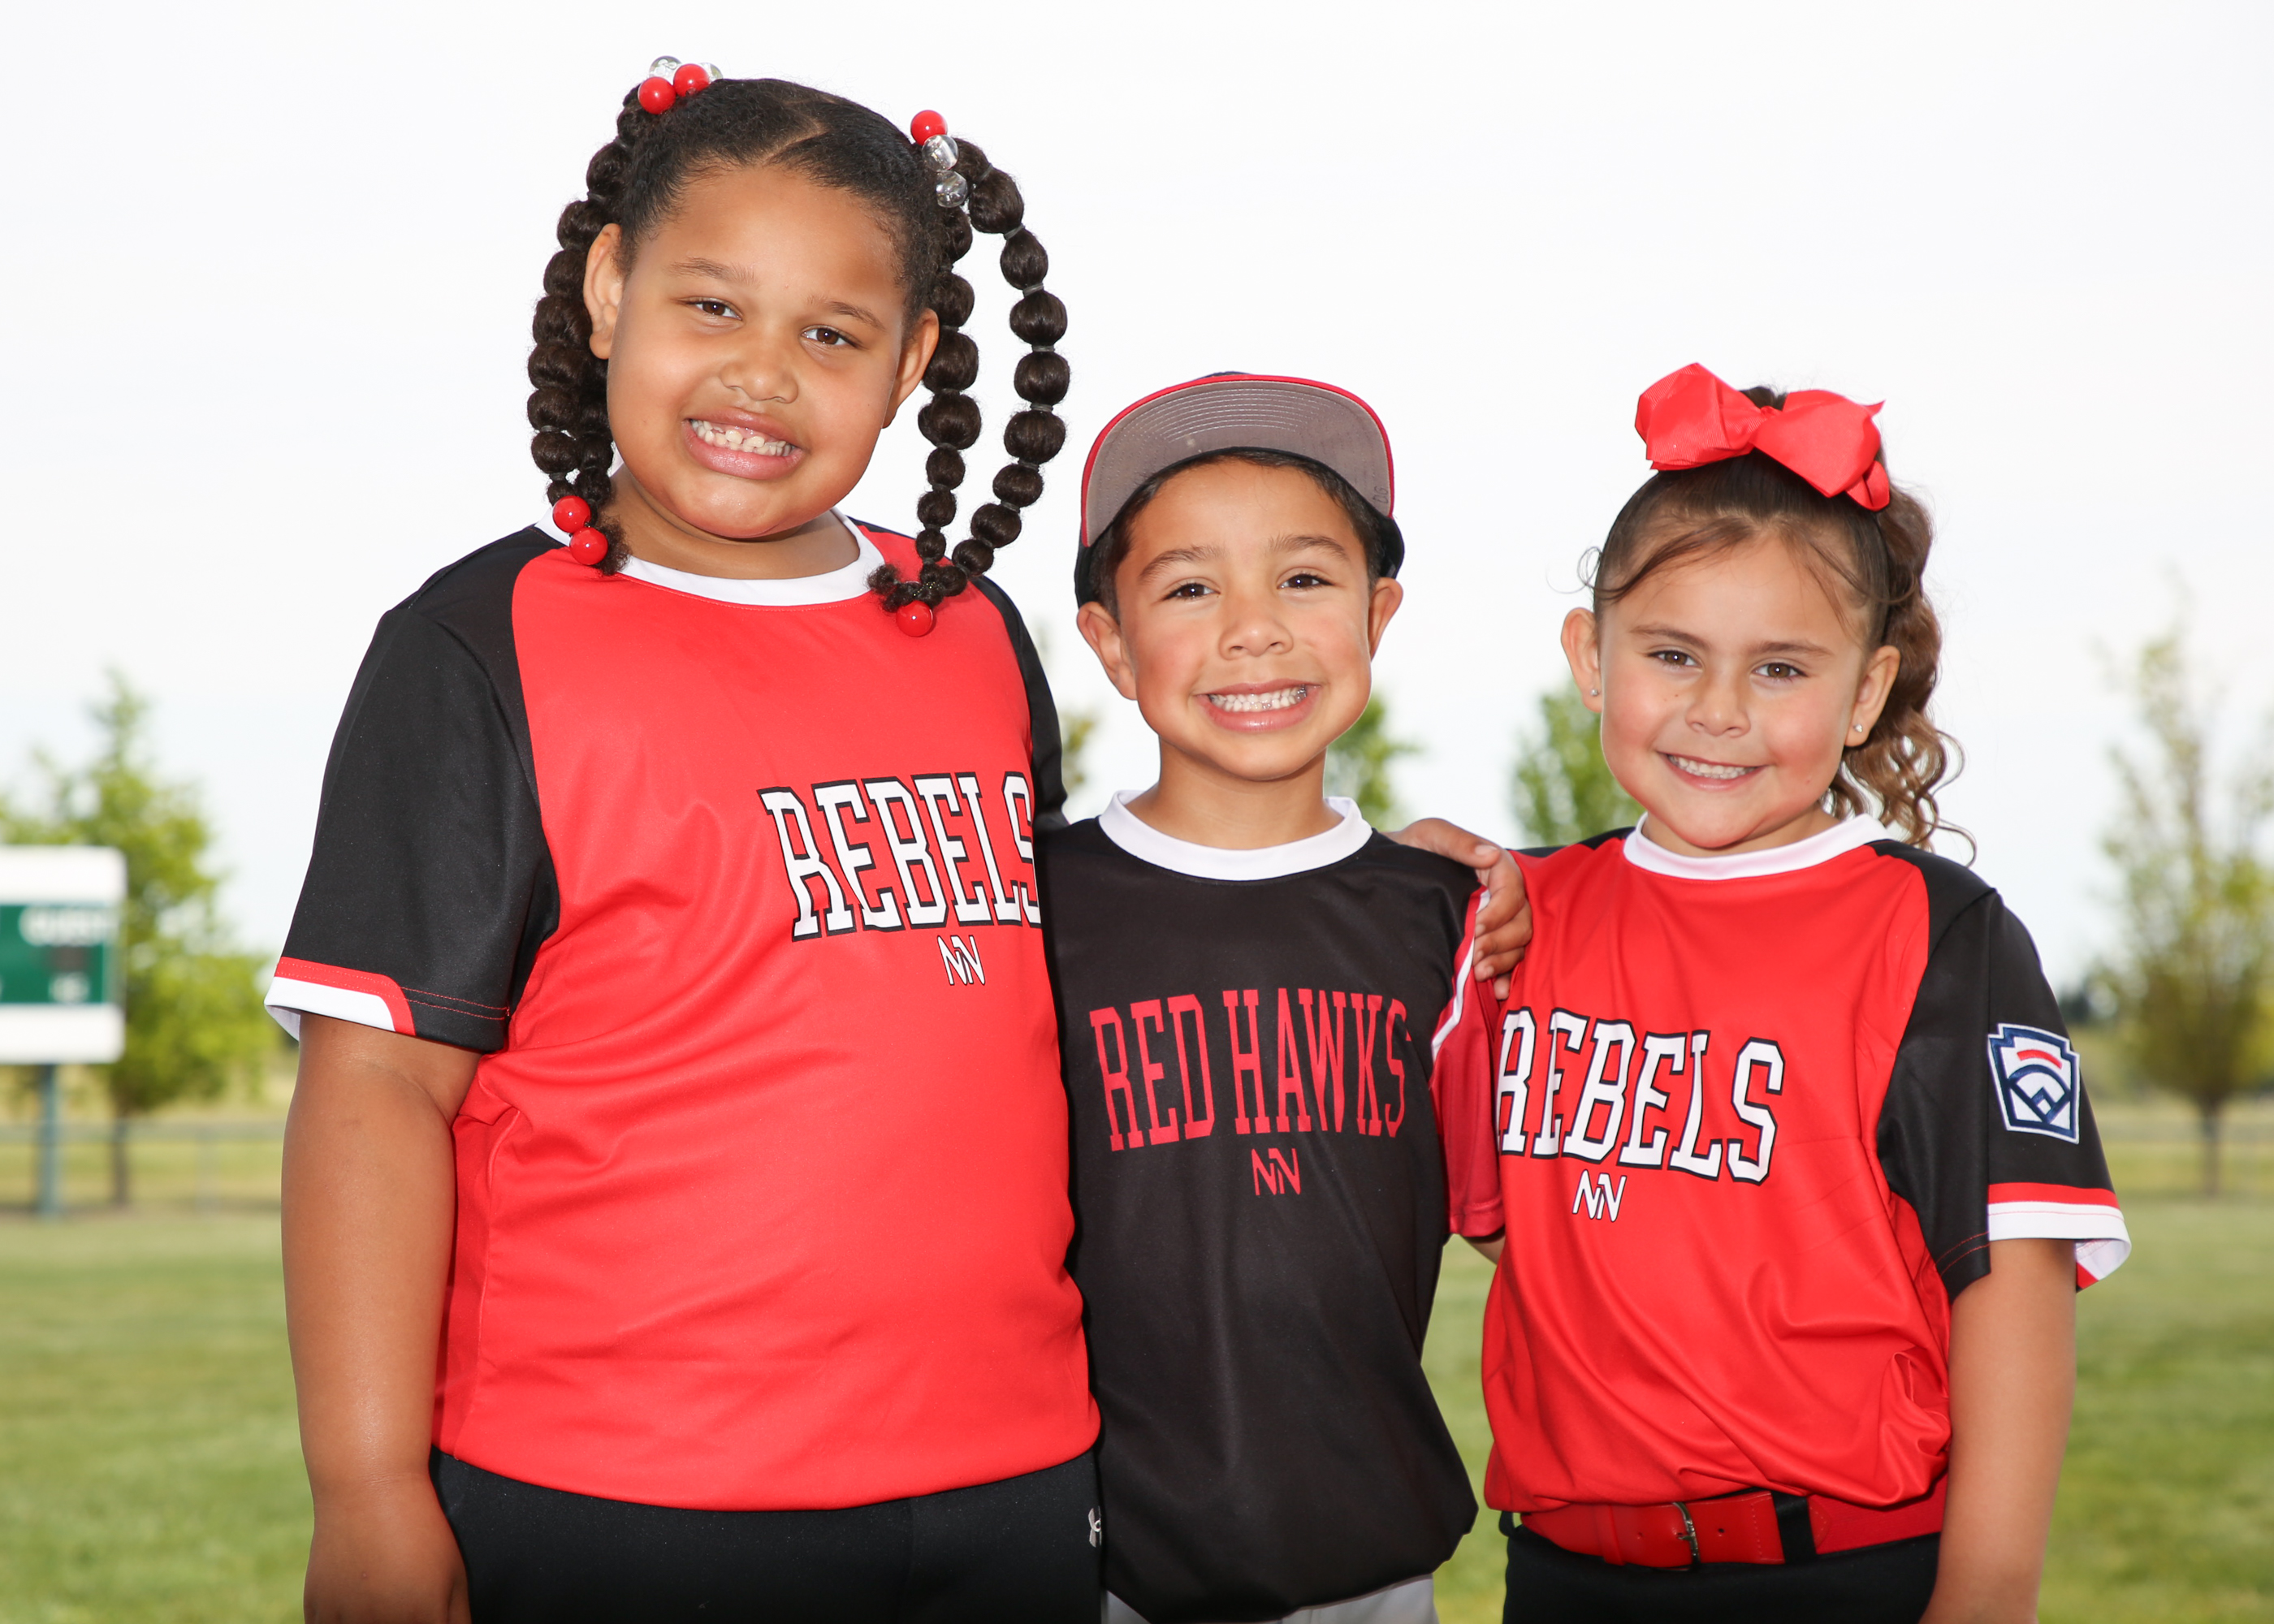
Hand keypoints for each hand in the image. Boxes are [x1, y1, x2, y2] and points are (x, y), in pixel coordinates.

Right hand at [304, 1475, 469, 1623]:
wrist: (368, 1489)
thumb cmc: (421, 1529)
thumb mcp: (454, 1572)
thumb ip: (457, 1619)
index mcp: (425, 1616)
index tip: (427, 1621)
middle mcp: (384, 1622)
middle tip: (404, 1610)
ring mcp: (346, 1618)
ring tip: (380, 1607)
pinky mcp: (316, 1610)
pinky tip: (357, 1612)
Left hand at [1386, 817, 1529, 997]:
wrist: (1387, 873)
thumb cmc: (1410, 849)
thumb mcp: (1430, 835)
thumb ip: (1458, 842)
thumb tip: (1492, 854)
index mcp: (1494, 867)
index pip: (1513, 891)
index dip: (1499, 912)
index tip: (1476, 927)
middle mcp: (1501, 894)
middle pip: (1521, 921)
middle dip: (1499, 942)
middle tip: (1474, 958)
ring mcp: (1496, 919)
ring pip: (1517, 944)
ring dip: (1501, 961)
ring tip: (1476, 973)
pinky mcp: (1487, 940)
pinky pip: (1509, 961)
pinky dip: (1506, 976)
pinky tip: (1496, 990)